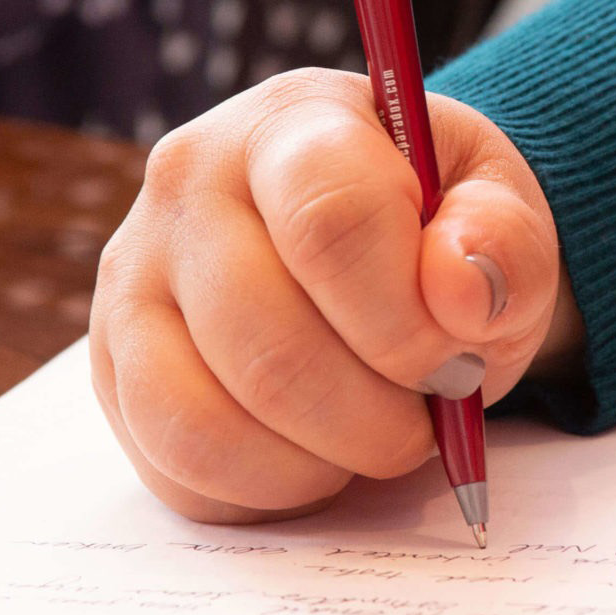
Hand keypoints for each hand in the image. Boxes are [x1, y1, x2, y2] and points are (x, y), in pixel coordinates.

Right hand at [93, 70, 576, 523]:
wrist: (368, 251)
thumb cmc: (433, 231)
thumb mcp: (499, 212)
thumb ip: (502, 241)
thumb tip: (462, 291)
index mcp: (290, 124)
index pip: (328, 221)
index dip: (404, 321)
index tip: (456, 359)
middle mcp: (185, 189)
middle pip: (266, 345)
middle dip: (374, 417)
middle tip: (428, 414)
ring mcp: (132, 282)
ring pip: (205, 424)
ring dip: (319, 463)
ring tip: (371, 436)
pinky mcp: (113, 370)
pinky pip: (177, 470)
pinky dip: (265, 490)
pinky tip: (315, 453)